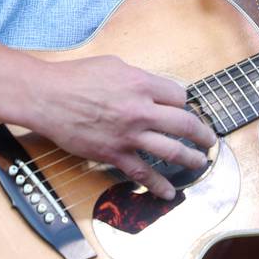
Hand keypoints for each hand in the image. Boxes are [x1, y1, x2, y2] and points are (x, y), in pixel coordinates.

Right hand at [26, 55, 216, 199]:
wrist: (48, 98)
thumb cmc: (76, 77)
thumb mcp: (114, 65)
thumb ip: (137, 77)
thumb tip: (151, 87)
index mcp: (142, 84)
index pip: (179, 97)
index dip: (183, 103)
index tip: (184, 109)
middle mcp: (141, 110)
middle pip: (185, 124)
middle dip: (202, 134)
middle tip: (209, 139)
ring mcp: (129, 135)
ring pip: (172, 151)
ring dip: (191, 158)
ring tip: (201, 162)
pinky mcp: (114, 154)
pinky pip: (142, 174)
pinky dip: (158, 185)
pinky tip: (169, 192)